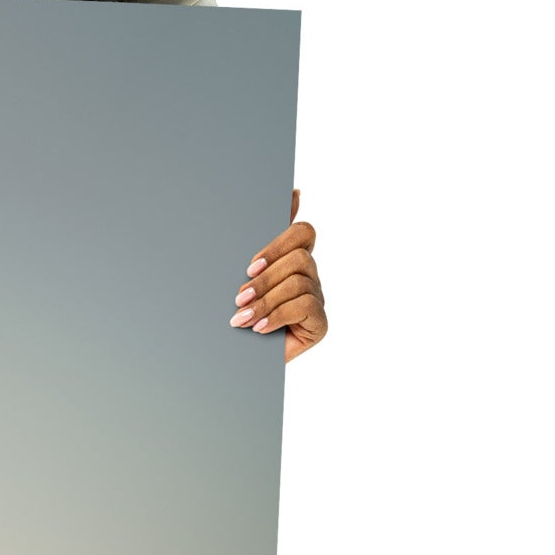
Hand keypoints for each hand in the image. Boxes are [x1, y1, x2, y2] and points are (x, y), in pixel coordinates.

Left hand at [230, 188, 325, 361]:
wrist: (234, 360)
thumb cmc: (237, 313)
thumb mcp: (240, 277)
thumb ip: (257, 242)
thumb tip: (290, 194)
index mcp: (291, 258)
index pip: (302, 232)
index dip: (279, 243)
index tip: (250, 265)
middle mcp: (309, 275)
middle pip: (300, 257)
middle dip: (265, 278)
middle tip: (239, 297)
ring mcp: (317, 298)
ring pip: (299, 282)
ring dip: (266, 300)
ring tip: (242, 318)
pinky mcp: (319, 323)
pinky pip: (305, 306)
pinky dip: (277, 316)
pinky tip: (259, 328)